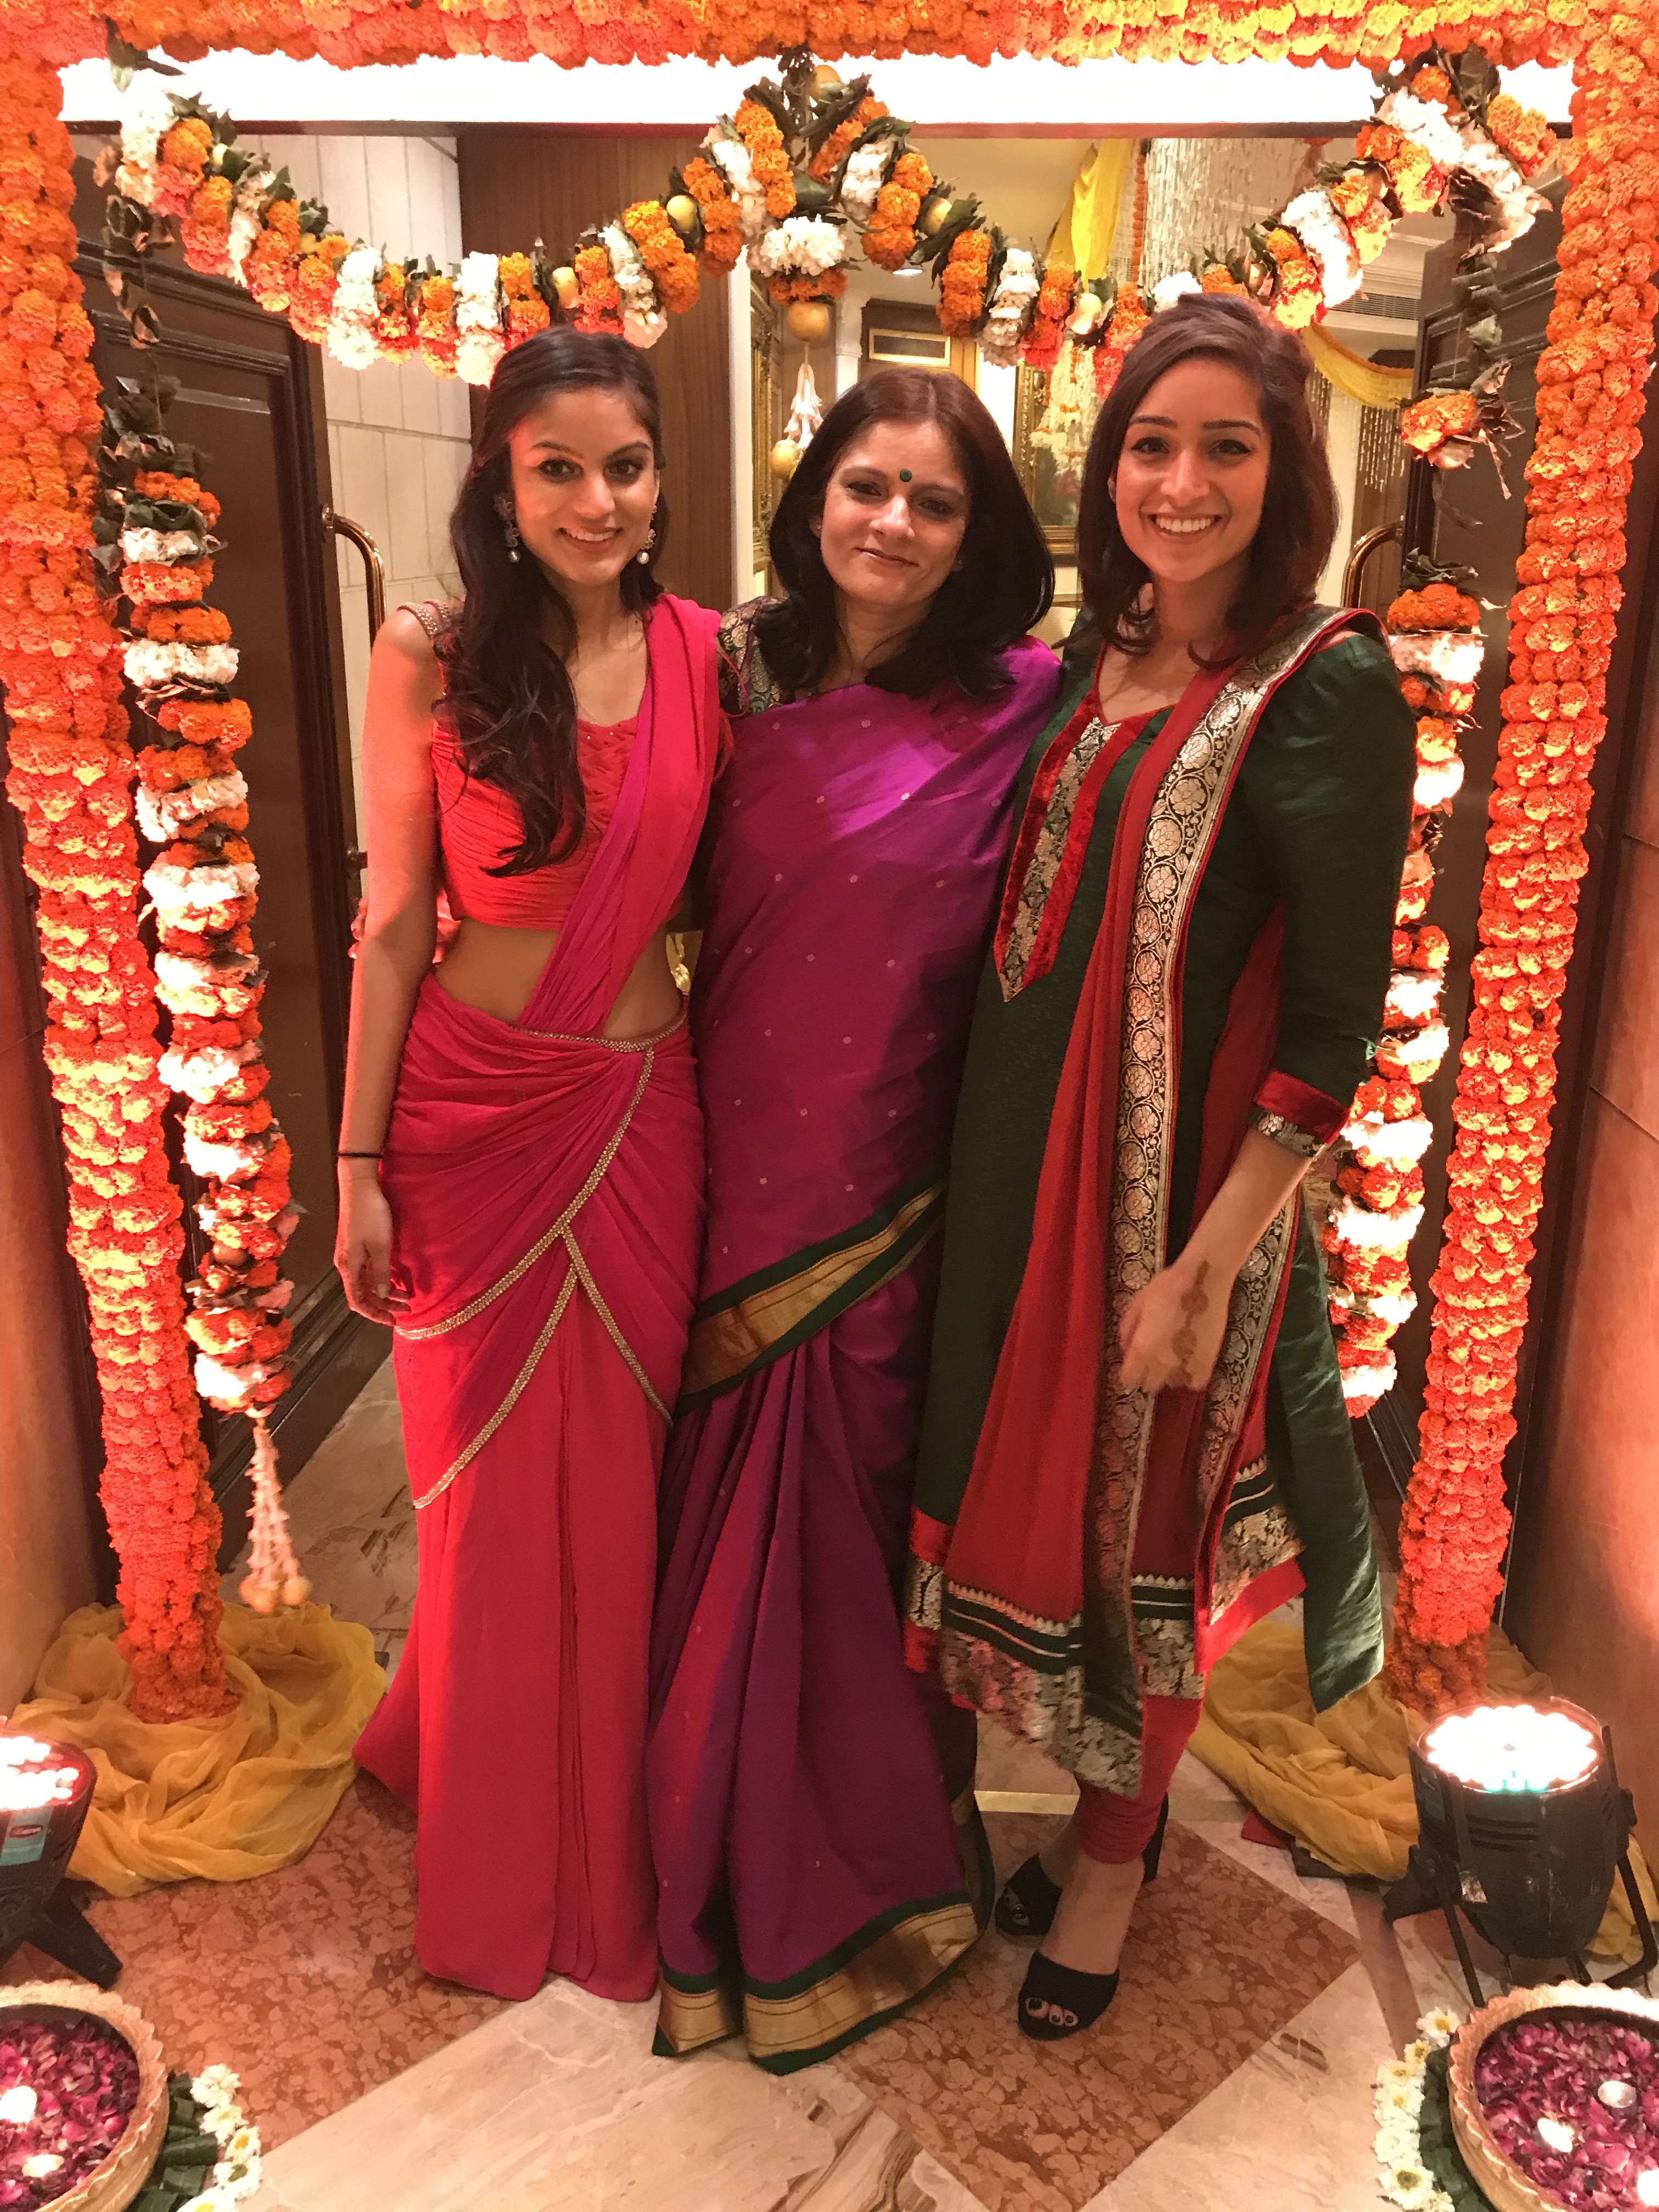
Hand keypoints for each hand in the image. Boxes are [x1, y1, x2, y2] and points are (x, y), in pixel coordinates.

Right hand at [334, 1171, 407, 1325]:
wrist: (359, 1186)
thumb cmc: (370, 1214)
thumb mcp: (380, 1246)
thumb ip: (381, 1272)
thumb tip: (383, 1294)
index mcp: (348, 1267)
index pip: (358, 1301)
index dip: (374, 1314)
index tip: (393, 1321)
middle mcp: (346, 1264)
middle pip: (362, 1294)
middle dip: (383, 1305)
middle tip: (407, 1309)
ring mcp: (351, 1255)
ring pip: (366, 1283)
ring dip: (384, 1292)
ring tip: (406, 1297)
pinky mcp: (357, 1246)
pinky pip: (368, 1271)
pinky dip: (382, 1279)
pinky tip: (396, 1280)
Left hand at [1118, 1256, 1228, 1395]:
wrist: (1203, 1280)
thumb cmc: (1168, 1286)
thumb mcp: (1138, 1303)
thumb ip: (1128, 1329)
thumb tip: (1126, 1349)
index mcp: (1142, 1347)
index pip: (1128, 1379)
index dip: (1127, 1375)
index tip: (1130, 1369)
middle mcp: (1162, 1362)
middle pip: (1149, 1385)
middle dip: (1147, 1375)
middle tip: (1151, 1360)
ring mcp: (1186, 1364)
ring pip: (1171, 1383)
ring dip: (1169, 1375)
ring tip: (1172, 1357)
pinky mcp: (1207, 1362)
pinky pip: (1195, 1382)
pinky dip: (1190, 1376)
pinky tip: (1189, 1363)